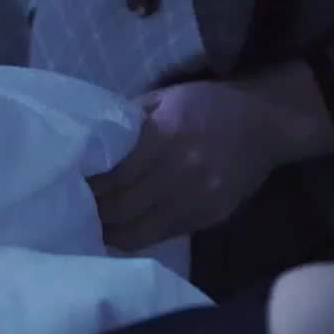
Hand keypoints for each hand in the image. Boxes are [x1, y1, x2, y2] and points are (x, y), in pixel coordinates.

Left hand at [89, 79, 281, 249]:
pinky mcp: (208, 218)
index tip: (67, 184)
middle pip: (121, 208)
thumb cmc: (209, 104)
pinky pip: (161, 235)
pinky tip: (122, 227)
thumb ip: (128, 121)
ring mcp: (198, 200)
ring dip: (110, 231)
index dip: (87, 185)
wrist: (266, 124)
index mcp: (168, 136)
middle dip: (92, 212)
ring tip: (91, 224)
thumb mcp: (165, 98)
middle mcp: (183, 172)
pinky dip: (136, 234)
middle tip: (71, 209)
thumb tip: (86, 142)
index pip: (113, 176)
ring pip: (138, 231)